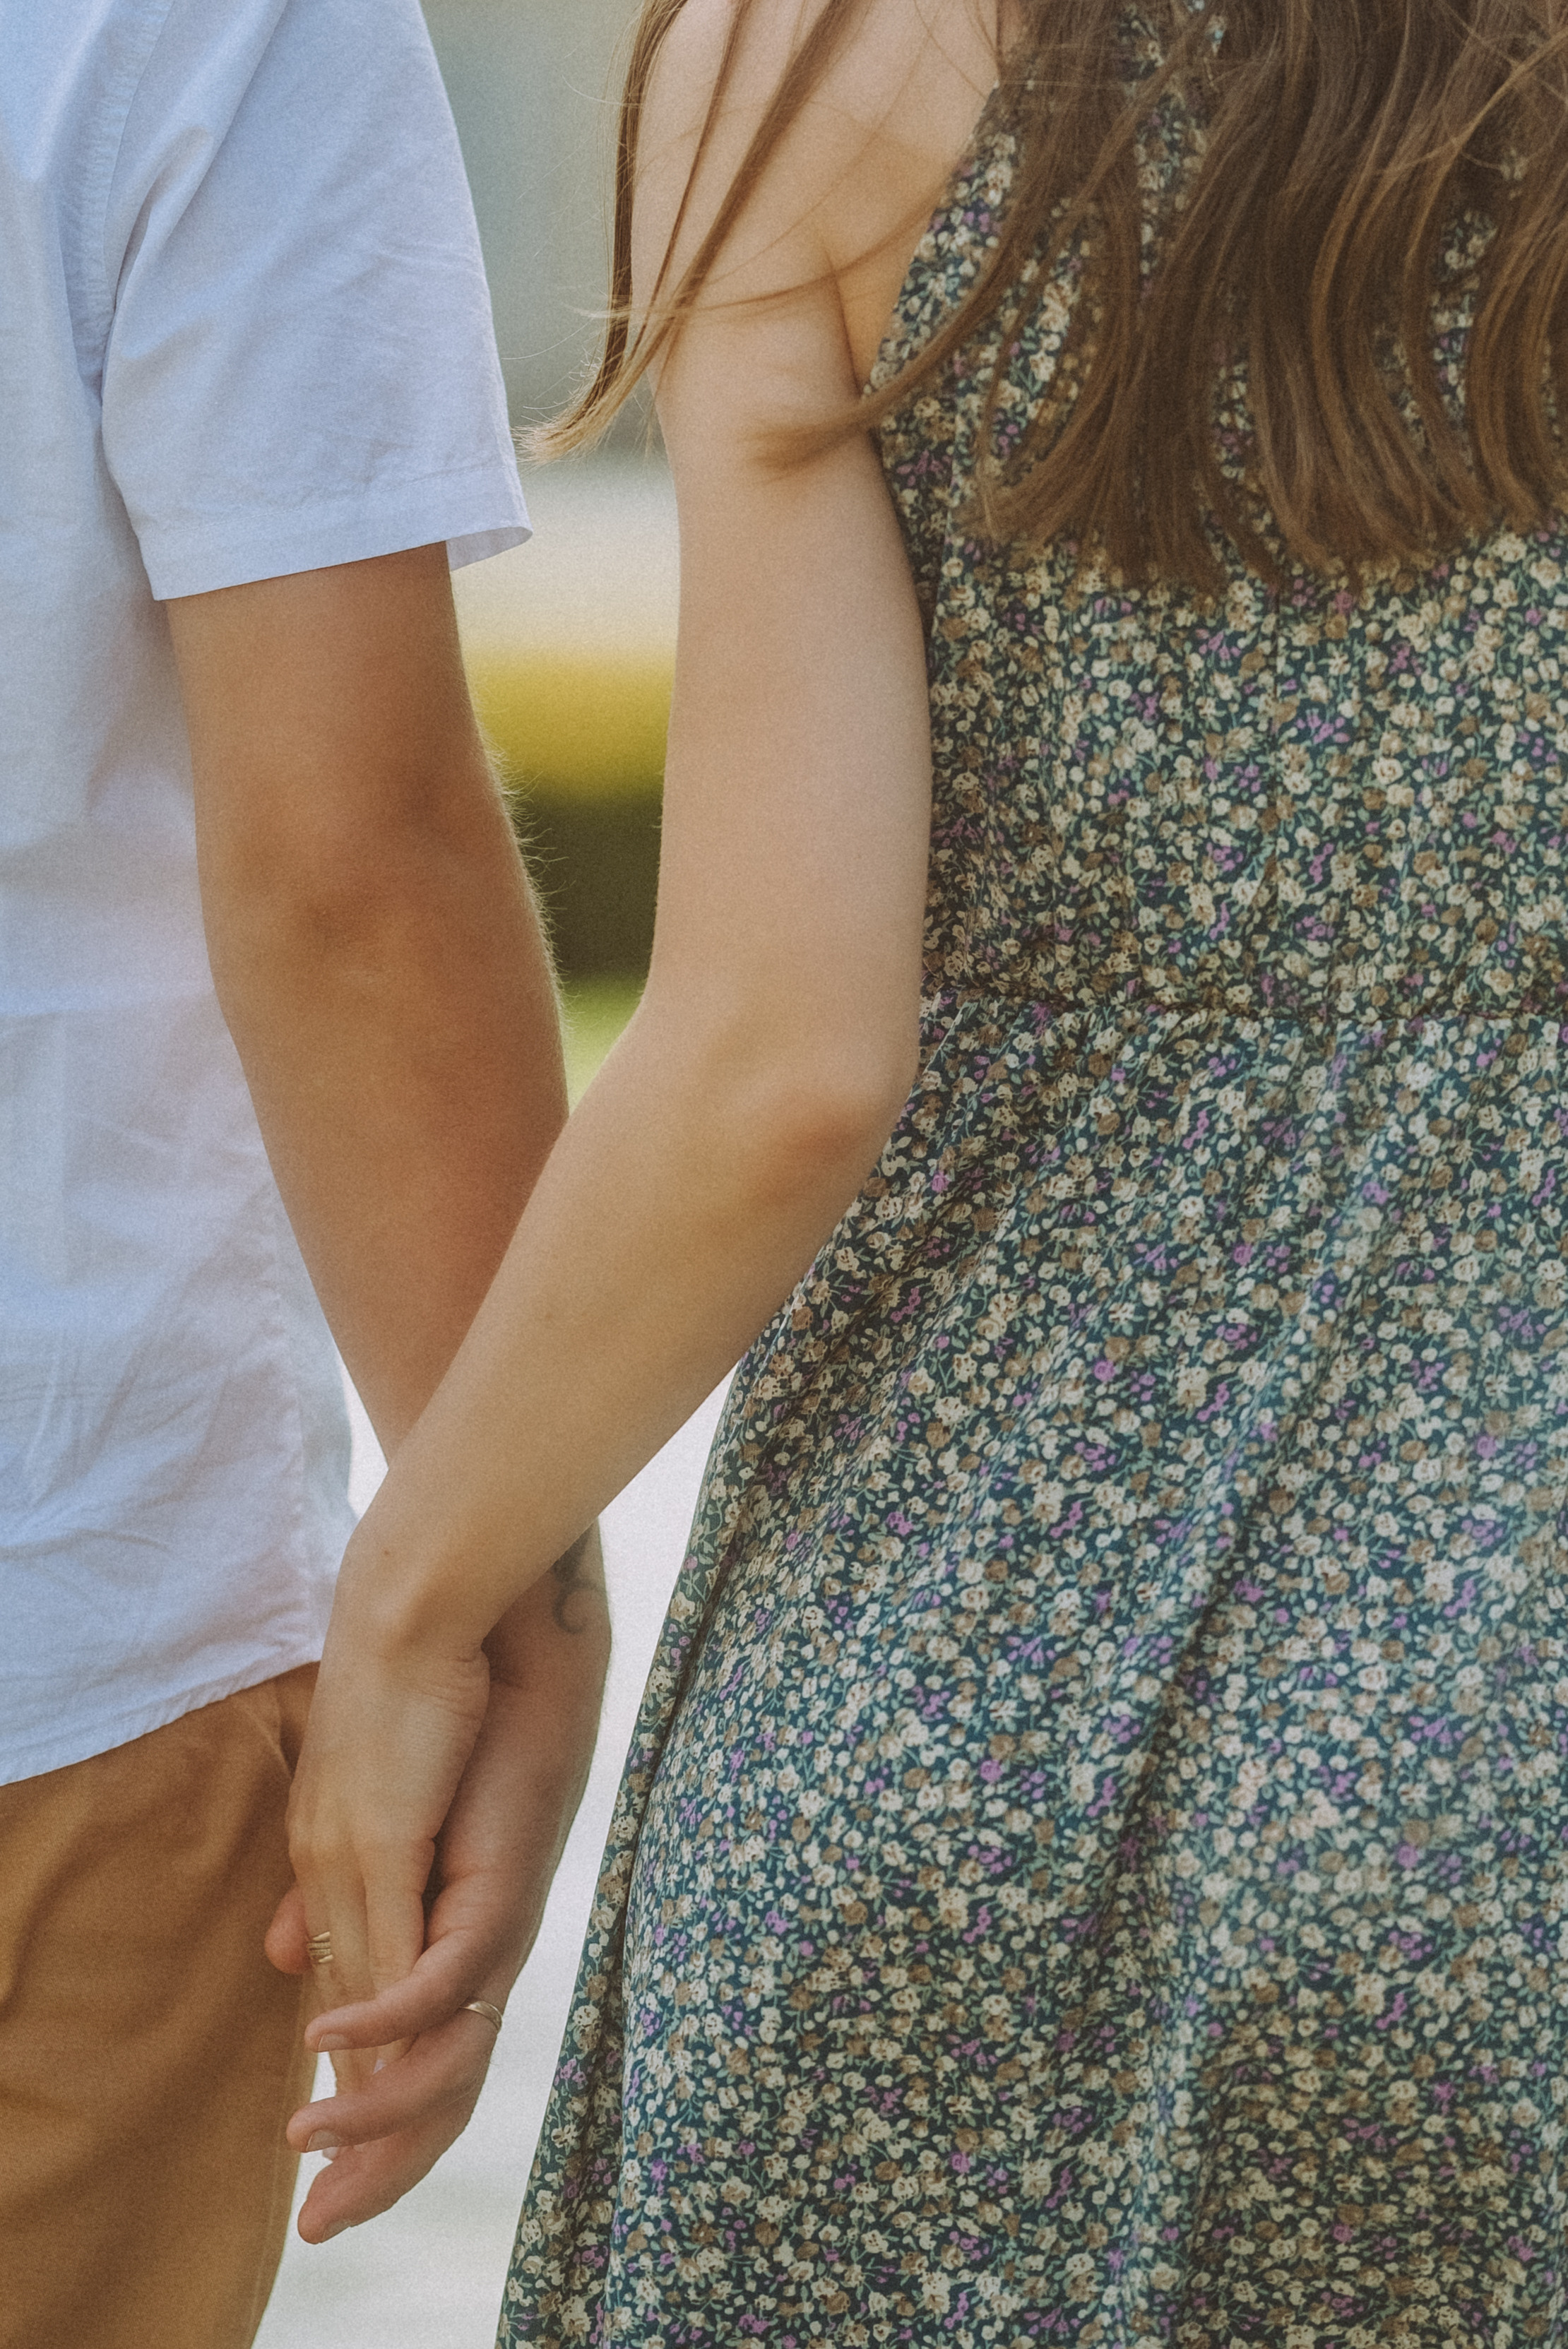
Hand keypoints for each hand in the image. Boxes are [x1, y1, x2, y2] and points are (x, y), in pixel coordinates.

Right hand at [272, 1539, 608, 2240]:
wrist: (457, 1614)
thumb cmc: (419, 1704)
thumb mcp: (362, 1821)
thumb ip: (332, 1901)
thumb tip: (282, 1962)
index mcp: (441, 1921)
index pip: (405, 2055)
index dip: (364, 2132)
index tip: (312, 2199)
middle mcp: (475, 1931)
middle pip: (438, 2081)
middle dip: (376, 2162)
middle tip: (315, 2230)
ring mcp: (487, 1907)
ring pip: (447, 2051)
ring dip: (374, 2114)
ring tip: (308, 2150)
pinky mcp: (490, 1873)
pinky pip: (439, 1974)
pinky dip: (384, 2018)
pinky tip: (331, 2044)